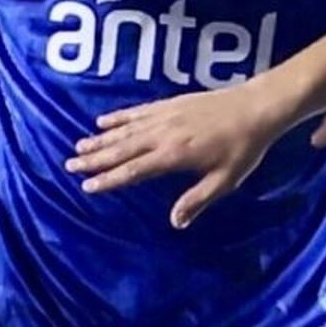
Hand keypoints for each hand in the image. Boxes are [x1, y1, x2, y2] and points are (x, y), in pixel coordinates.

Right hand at [68, 82, 282, 227]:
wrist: (255, 108)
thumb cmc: (243, 148)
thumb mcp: (225, 181)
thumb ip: (197, 200)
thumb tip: (175, 222)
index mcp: (174, 155)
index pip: (133, 170)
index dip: (108, 179)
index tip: (87, 186)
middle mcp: (163, 134)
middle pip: (121, 149)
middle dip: (94, 159)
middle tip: (70, 166)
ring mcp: (165, 116)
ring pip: (125, 129)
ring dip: (100, 139)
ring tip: (79, 147)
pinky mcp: (170, 103)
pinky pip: (138, 111)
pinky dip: (119, 117)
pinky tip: (103, 120)